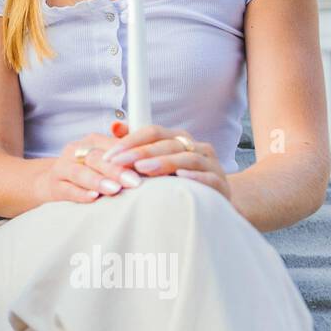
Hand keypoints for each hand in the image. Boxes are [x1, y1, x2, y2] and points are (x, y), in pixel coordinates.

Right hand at [45, 130, 145, 203]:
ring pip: (79, 172)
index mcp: (92, 141)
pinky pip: (67, 189)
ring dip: (97, 180)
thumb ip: (127, 151)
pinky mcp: (54, 186)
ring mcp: (62, 168)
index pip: (111, 145)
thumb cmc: (89, 169)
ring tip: (114, 189)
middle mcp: (75, 151)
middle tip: (134, 181)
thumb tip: (151, 150)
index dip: (127, 155)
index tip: (145, 166)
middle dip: (115, 170)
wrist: (53, 181)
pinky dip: (80, 193)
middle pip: (95, 158)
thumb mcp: (106, 157)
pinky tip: (93, 197)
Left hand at [102, 124, 230, 201]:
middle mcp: (196, 148)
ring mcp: (211, 165)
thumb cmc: (178, 182)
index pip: (153, 132)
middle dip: (141, 152)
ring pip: (188, 158)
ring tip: (142, 169)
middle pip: (167, 144)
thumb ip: (136, 145)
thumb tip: (114, 126)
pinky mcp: (221, 185)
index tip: (109, 155)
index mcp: (179, 139)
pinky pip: (209, 178)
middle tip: (119, 162)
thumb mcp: (156, 163)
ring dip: (164, 162)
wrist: (214, 204)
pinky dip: (195, 177)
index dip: (130, 140)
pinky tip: (180, 178)